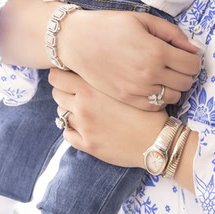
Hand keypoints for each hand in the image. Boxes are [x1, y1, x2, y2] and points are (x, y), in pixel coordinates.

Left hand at [49, 68, 166, 166]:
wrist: (157, 139)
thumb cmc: (147, 109)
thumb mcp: (126, 85)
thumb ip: (106, 77)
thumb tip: (92, 69)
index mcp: (91, 88)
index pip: (57, 76)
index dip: (60, 75)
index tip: (65, 76)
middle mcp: (83, 105)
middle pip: (57, 94)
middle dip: (63, 92)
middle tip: (74, 93)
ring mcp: (83, 126)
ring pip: (61, 113)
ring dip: (69, 111)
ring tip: (83, 110)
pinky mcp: (87, 144)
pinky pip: (67, 134)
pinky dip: (72, 130)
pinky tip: (83, 128)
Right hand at [59, 8, 201, 109]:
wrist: (77, 41)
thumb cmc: (109, 26)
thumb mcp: (143, 20)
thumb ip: (172, 33)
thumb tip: (193, 48)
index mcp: (156, 51)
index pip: (192, 65)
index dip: (194, 59)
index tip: (186, 55)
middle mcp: (149, 73)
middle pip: (186, 82)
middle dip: (187, 73)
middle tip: (177, 64)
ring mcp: (137, 89)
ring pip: (173, 96)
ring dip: (174, 86)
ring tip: (164, 75)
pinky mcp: (126, 98)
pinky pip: (155, 105)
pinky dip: (160, 97)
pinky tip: (153, 85)